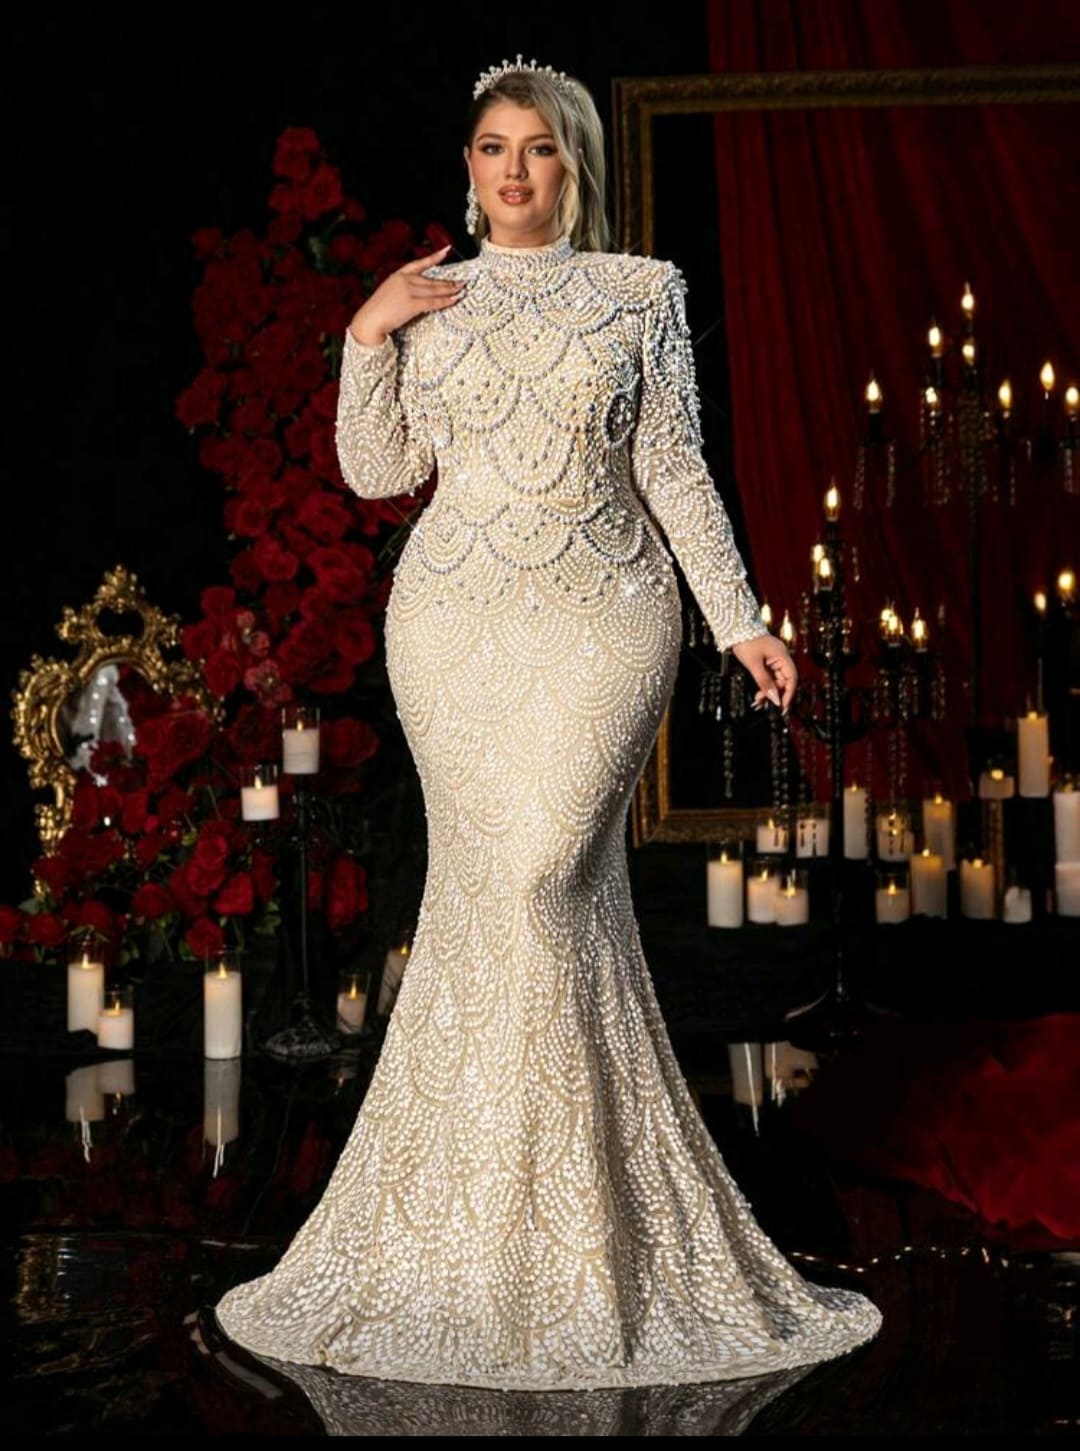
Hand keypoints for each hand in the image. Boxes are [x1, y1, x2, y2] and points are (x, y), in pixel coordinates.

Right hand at [348, 243, 465, 345]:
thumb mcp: (389, 293)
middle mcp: (404, 280)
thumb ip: (403, 289)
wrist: (369, 321)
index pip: (419, 264)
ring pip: (434, 290)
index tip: (446, 250)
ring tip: (460, 290)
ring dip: (449, 291)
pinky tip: (453, 300)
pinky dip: (445, 301)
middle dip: (447, 282)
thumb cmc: (378, 311)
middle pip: (431, 280)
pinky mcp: (412, 304)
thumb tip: (420, 293)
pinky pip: (433, 302)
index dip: (434, 257)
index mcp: (397, 275)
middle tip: (461, 282)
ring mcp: (408, 291)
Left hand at [731, 633, 797, 715]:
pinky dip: (764, 686)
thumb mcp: (754, 664)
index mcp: (782, 656)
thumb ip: (764, 682)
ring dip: (768, 692)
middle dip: (774, 694)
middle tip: (761, 704)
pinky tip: (758, 696)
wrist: (735, 627)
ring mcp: (773, 660)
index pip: (792, 678)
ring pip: (775, 681)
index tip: (782, 707)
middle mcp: (780, 658)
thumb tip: (774, 699)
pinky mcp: (765, 662)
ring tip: (757, 703)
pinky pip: (768, 677)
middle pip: (783, 681)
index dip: (789, 693)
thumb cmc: (746, 642)